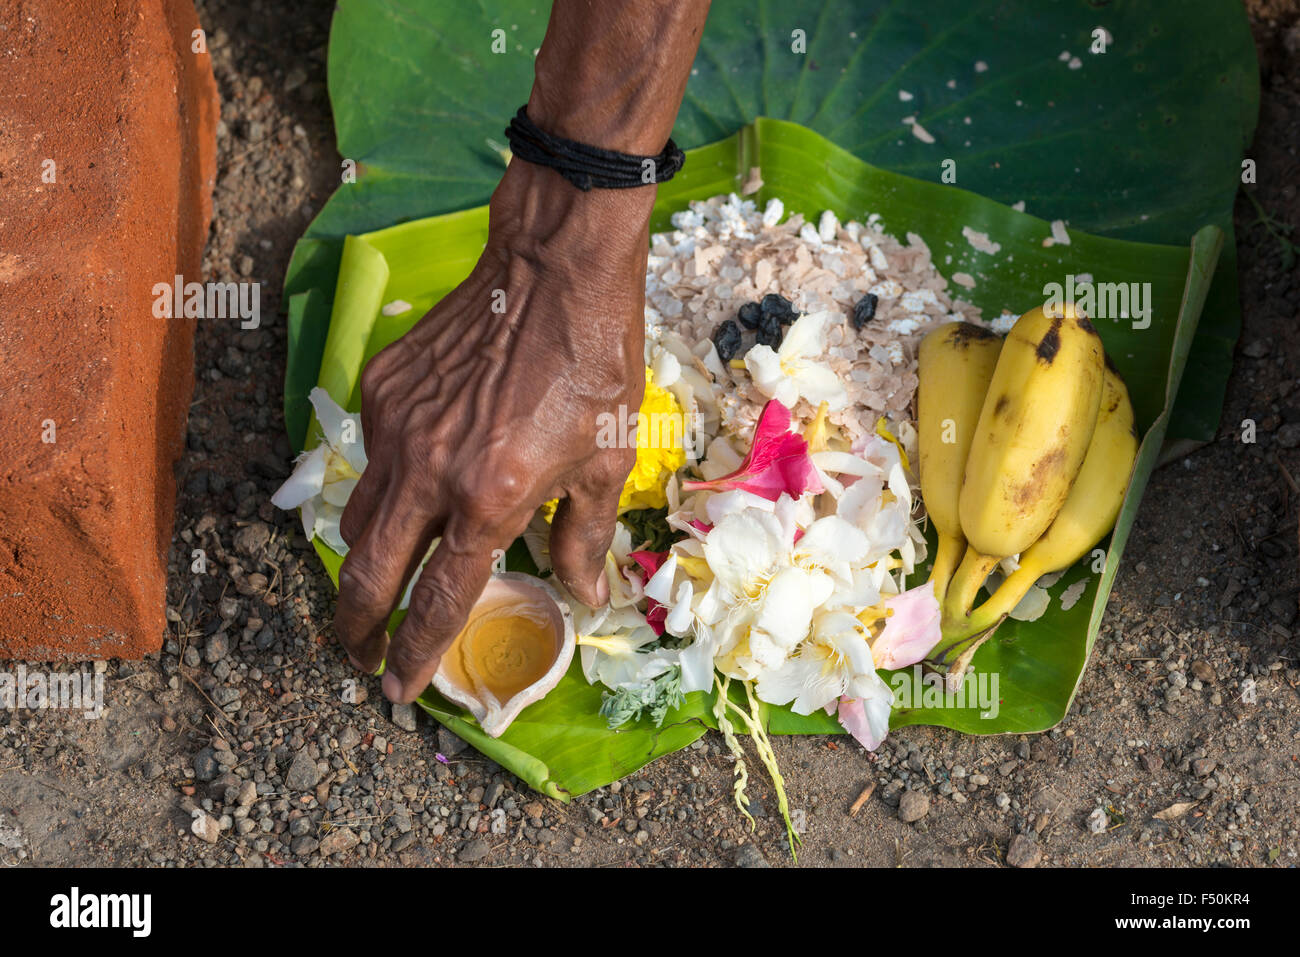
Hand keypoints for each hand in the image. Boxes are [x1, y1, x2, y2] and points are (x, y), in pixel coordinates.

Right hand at [335, 159, 649, 702]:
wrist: (552, 268)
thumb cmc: (595, 363)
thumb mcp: (609, 458)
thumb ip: (584, 536)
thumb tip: (582, 596)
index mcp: (491, 498)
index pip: (440, 599)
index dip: (415, 654)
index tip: (397, 690)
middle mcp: (430, 471)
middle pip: (369, 573)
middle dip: (356, 627)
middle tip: (357, 655)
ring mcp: (397, 428)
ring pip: (359, 517)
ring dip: (364, 562)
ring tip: (378, 582)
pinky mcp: (381, 390)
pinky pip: (373, 458)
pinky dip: (387, 484)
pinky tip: (417, 479)